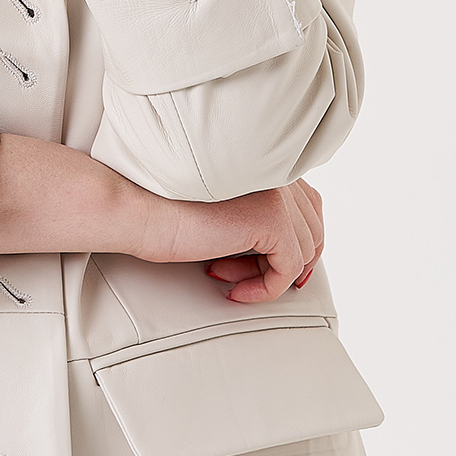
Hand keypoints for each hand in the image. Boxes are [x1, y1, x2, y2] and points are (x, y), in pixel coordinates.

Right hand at [132, 178, 324, 301]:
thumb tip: (283, 254)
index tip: (272, 268)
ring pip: (303, 253)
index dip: (297, 243)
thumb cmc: (166, 211)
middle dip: (287, 263)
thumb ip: (255, 218)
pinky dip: (266, 289)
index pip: (308, 206)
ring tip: (233, 281)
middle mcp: (279, 174)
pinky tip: (236, 290)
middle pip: (313, 229)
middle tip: (256, 281)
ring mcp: (279, 195)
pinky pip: (289, 269)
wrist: (142, 210)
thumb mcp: (224, 213)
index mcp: (268, 165)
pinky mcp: (273, 220)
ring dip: (268, 277)